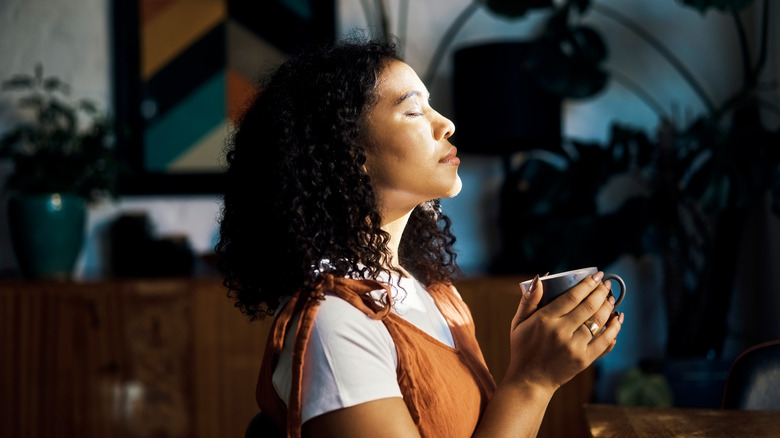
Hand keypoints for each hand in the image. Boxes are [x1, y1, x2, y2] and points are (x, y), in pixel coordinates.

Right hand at [505, 272, 623, 390]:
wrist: (530, 380)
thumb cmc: (523, 348)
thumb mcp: (518, 323)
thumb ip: (528, 301)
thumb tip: (539, 279)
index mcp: (544, 320)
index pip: (571, 297)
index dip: (587, 284)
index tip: (596, 276)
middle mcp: (560, 332)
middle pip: (588, 307)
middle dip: (601, 292)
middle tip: (606, 284)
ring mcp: (574, 347)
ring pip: (598, 322)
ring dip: (608, 307)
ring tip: (612, 298)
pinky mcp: (583, 360)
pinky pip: (604, 341)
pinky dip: (614, 329)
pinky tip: (617, 319)